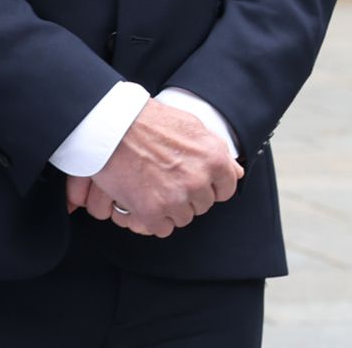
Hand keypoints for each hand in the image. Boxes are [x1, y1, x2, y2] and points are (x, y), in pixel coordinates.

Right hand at [86, 99, 242, 235]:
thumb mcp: (194, 127)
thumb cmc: (151, 122)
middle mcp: (198, 180)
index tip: (201, 185)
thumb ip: (216, 151)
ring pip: (184, 218)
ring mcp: (176, 198)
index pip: (227, 188)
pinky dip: (155, 220)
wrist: (114, 128)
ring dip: (172, 209)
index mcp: (213, 158)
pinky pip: (163, 229)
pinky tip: (146, 202)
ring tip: (156, 188)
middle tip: (171, 182)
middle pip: (203, 204)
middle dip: (190, 196)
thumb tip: (236, 171)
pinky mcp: (152, 212)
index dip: (213, 187)